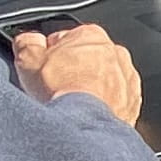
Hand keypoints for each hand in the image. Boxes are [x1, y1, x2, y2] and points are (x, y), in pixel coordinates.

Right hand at [12, 20, 141, 122]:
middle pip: (86, 60)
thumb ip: (27, 42)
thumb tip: (27, 40)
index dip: (49, 56)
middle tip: (56, 90)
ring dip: (90, 90)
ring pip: (103, 81)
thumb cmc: (63, 92)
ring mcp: (128, 78)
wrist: (86, 126)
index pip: (65, 39)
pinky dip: (103, 108)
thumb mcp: (28, 60)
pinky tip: (87, 117)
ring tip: (72, 106)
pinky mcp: (133, 103)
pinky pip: (115, 102)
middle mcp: (115, 52)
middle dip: (72, 72)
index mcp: (90, 34)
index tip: (43, 70)